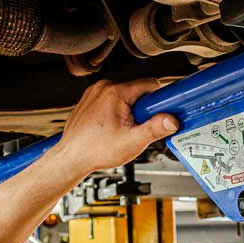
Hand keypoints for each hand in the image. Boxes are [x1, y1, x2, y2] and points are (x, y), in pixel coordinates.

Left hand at [51, 78, 178, 177]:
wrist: (71, 158)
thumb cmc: (94, 150)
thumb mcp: (132, 141)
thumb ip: (155, 128)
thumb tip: (172, 120)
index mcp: (114, 92)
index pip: (150, 84)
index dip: (159, 100)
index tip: (159, 113)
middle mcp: (103, 87)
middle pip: (138, 91)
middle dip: (143, 109)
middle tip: (136, 127)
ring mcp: (94, 93)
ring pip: (125, 96)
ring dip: (130, 111)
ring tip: (122, 130)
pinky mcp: (90, 100)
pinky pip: (112, 101)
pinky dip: (118, 112)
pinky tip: (112, 128)